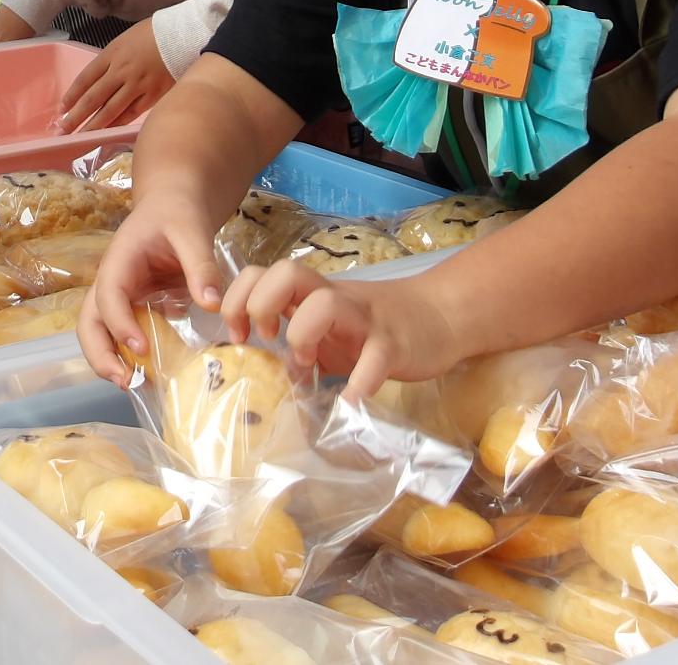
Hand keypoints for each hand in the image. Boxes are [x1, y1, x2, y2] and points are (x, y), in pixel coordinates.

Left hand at [59, 19, 173, 131]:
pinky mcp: (153, 95)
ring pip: (110, 110)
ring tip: (80, 137)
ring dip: (93, 125)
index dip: (72, 95)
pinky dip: (117, 124)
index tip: (62, 109)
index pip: (85, 79)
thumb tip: (97, 81)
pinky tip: (107, 133)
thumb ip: (110, 60)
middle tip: (62, 130)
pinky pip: (131, 113)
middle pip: (93, 98)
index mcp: (111, 54)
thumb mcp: (124, 40)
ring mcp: (137, 85)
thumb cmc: (152, 33)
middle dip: (76, 116)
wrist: (182, 34)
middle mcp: (121, 71)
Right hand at [78, 189, 223, 385]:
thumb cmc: (178, 214)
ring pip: (99, 333)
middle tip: (125, 381)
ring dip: (109, 360)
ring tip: (134, 385)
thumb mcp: (193, 231)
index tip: (141, 348)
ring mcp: (120, 298)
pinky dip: (129, 357)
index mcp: (119, 260)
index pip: (109, 295)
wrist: (174, 206)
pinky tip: (151, 377)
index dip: (120, 323)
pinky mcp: (135, 308)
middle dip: (100, 354)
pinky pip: (124, 335)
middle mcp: (112, 282)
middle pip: (89, 322)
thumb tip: (211, 305)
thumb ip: (201, 266)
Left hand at [222, 260, 466, 402]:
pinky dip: (358, 384)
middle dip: (261, 305)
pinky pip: (374, 359)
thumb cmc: (375, 327)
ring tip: (307, 365)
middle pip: (286, 271)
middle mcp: (334, 298)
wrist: (440, 316)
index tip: (239, 335)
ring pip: (325, 303)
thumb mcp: (331, 332)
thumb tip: (267, 374)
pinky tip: (349, 404)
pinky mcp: (394, 344)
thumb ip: (298, 345)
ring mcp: (364, 318)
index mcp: (312, 294)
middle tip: (267, 339)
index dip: (238, 298)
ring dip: (303, 334)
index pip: (262, 272)